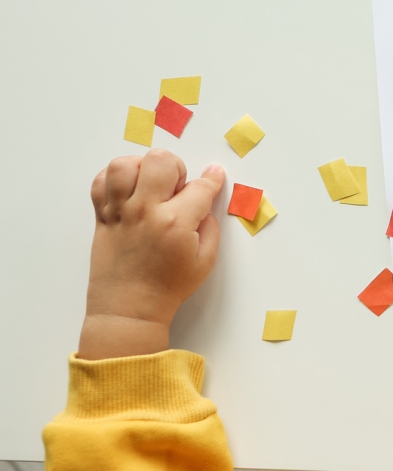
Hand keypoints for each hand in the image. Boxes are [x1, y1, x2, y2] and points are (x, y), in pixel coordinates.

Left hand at [79, 150, 225, 359]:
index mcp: (175, 222)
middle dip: (175, 168)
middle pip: (159, 161)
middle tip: (175, 189)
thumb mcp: (205, 260)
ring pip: (124, 165)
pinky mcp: (101, 217)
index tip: (214, 175)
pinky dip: (115, 180)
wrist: (129, 309)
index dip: (212, 179)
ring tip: (149, 186)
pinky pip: (100, 183)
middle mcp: (145, 211)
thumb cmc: (169, 287)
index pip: (200, 186)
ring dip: (142, 169)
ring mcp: (119, 212)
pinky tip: (128, 193)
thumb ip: (210, 227)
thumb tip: (203, 204)